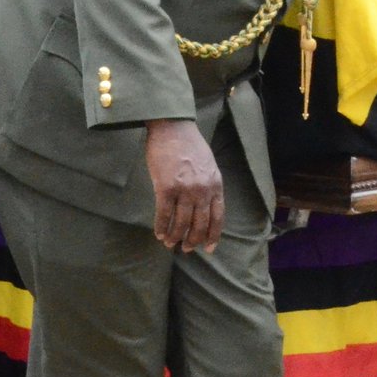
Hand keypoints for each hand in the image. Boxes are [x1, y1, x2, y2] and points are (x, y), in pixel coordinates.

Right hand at [146, 119, 222, 252]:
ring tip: (170, 243)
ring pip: (181, 223)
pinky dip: (161, 227)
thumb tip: (204, 208)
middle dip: (193, 240)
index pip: (218, 218)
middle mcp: (202, 190)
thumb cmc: (190, 145)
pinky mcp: (165, 188)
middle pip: (199, 224)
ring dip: (175, 236)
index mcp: (216, 185)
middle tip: (186, 248)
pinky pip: (164, 215)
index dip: (213, 236)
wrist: (173, 128)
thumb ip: (209, 186)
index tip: (208, 248)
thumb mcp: (209, 166)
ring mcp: (184, 190)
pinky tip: (159, 234)